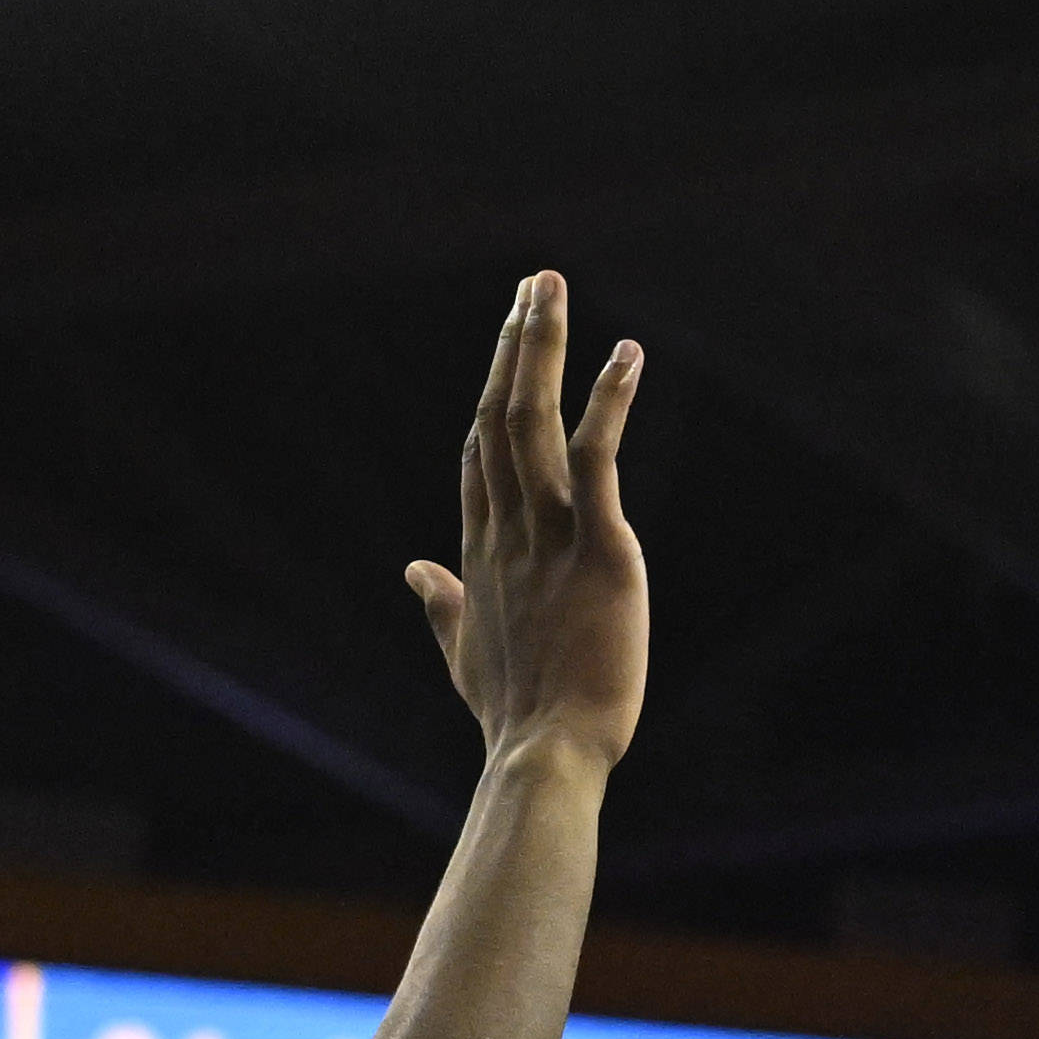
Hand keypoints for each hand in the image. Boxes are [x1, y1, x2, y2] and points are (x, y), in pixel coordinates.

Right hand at [415, 273, 650, 765]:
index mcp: (479, 553)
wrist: (545, 754)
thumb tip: (413, 570)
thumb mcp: (462, 652)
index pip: (478, 456)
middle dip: (516, 346)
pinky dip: (609, 399)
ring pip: (533, 420)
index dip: (491, 393)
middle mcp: (506, 529)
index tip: (508, 343)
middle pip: (499, 417)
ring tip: (551, 287)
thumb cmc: (513, 716)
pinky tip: (625, 353)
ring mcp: (548, 533)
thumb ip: (441, 604)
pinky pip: (597, 455)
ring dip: (543, 347)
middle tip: (534, 284)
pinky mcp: (599, 545)